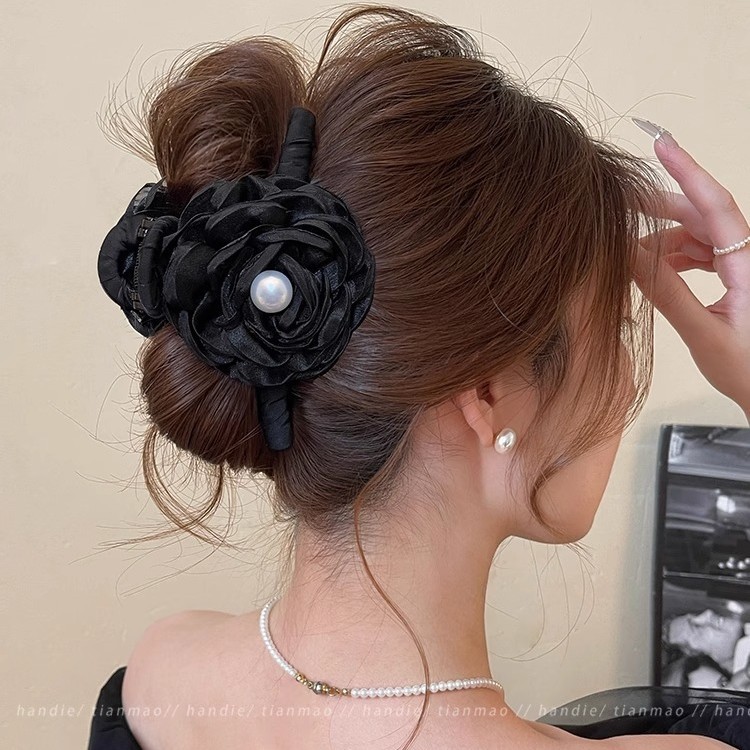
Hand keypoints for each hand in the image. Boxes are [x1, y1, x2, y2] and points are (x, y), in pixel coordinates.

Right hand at [633, 132, 749, 419]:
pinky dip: (675, 257)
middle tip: (621, 206)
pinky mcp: (737, 277)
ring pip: (699, 234)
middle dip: (661, 208)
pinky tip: (656, 269)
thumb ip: (667, 293)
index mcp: (749, 264)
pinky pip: (702, 253)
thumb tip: (628, 257)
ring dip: (664, 240)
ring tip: (632, 256)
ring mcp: (743, 265)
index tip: (661, 144)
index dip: (687, 171)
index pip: (715, 205)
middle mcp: (749, 256)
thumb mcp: (703, 333)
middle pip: (703, 215)